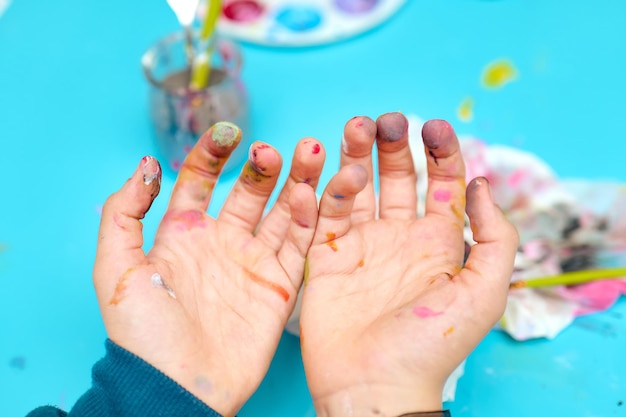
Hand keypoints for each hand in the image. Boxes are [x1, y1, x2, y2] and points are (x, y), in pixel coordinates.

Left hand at [93, 122, 324, 415]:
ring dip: (296, 183)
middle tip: (275, 148)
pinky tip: (312, 195)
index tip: (229, 133)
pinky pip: (297, 245)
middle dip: (264, 166)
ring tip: (310, 154)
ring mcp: (252, 262)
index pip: (201, 182)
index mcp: (182, 234)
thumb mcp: (117, 269)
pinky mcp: (277, 285)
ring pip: (280, 212)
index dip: (213, 154)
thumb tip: (147, 164)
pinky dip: (307, 219)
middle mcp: (221, 242)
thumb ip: (124, 213)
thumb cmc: (142, 334)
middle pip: (249, 192)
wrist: (177, 387)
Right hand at [300, 113, 518, 415]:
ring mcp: (362, 245)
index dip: (441, 152)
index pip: (443, 184)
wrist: (375, 384)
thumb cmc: (432, 344)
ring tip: (353, 127)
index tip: (434, 126)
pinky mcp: (327, 257)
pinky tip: (330, 173)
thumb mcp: (484, 292)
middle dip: (393, 145)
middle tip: (385, 120)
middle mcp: (400, 237)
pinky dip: (324, 192)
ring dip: (355, 156)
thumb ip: (494, 237)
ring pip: (358, 188)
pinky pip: (324, 215)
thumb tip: (481, 185)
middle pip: (397, 177)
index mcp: (439, 242)